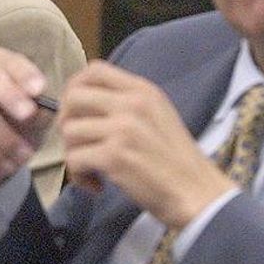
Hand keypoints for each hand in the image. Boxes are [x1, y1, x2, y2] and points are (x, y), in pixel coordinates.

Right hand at [0, 46, 54, 194]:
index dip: (23, 74)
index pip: (6, 60)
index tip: (39, 90)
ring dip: (5, 138)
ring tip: (25, 156)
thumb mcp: (37, 119)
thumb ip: (40, 111)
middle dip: (10, 97)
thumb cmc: (19, 127)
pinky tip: (5, 165)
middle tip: (28, 116)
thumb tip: (38, 110)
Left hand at [57, 60, 232, 227]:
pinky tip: (96, 185)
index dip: (74, 88)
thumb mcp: (157, 115)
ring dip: (73, 154)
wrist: (197, 193)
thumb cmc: (175, 160)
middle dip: (66, 122)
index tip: (75, 111)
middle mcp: (132, 104)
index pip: (94, 70)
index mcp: (142, 90)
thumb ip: (125, 103)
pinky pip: (74, 159)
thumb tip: (81, 101)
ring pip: (69, 131)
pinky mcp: (114, 156)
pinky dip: (78, 176)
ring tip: (91, 170)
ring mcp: (122, 129)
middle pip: (73, 97)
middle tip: (79, 144)